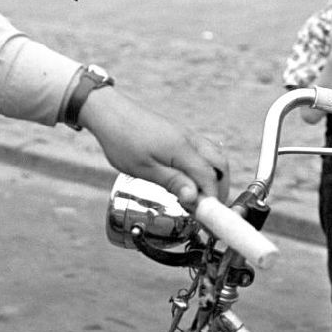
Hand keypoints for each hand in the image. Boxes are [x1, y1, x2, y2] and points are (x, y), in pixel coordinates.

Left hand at [77, 88, 228, 206]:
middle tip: (208, 210)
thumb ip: (173, 183)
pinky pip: (203, 152)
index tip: (206, 217)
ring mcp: (187, 136)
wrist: (110, 113)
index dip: (212, 199)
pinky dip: (205, 169)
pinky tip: (190, 181)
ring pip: (214, 157)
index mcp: (183, 149)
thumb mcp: (145, 169)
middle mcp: (190, 140)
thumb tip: (194, 198)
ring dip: (214, 179)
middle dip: (220, 190)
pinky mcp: (181, 135)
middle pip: (221, 166)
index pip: (210, 178)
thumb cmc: (122, 140)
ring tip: (199, 199)